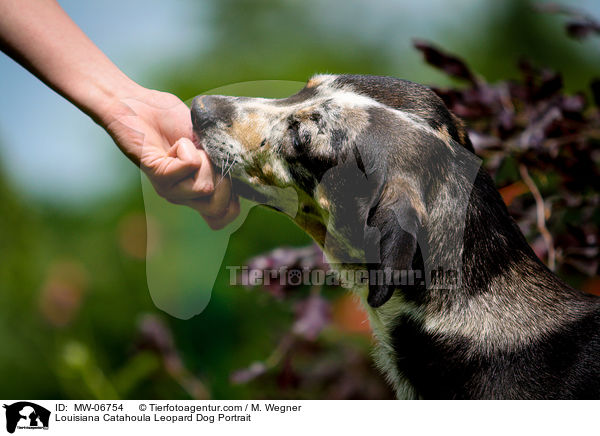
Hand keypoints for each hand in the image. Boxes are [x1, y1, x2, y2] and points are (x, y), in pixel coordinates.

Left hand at [102, 88, 239, 228]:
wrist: (138, 106)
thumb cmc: (171, 120)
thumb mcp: (208, 142)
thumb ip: (223, 160)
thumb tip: (241, 172)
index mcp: (198, 190)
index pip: (222, 218)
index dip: (232, 201)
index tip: (225, 174)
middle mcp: (184, 196)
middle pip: (218, 207)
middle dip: (222, 178)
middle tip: (205, 156)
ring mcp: (171, 190)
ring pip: (205, 187)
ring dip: (203, 159)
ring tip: (185, 147)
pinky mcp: (159, 176)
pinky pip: (189, 166)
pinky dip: (186, 148)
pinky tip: (173, 144)